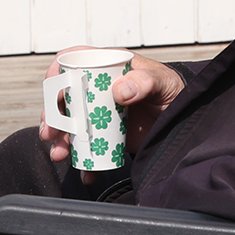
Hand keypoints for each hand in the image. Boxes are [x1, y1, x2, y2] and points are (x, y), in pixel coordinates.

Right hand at [39, 47, 185, 172]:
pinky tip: (87, 173)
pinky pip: (90, 149)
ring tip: (60, 153)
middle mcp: (97, 90)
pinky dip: (85, 163)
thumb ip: (144, 82)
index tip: (51, 86)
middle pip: (64, 98)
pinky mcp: (107, 136)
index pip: (74, 61)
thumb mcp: (161, 81)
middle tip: (50, 132)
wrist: (184, 118)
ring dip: (61, 140)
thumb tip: (120, 90)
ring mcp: (99, 114)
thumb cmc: (171, 90)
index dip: (58, 71)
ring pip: (71, 126)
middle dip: (52, 116)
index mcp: (106, 68)